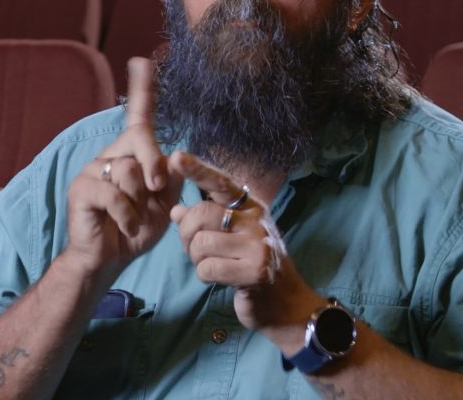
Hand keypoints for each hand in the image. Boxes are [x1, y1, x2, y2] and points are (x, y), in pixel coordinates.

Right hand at [65, 57, 182, 277]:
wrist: (110, 259)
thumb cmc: (137, 228)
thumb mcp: (165, 202)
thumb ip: (171, 177)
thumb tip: (175, 154)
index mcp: (132, 153)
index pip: (138, 115)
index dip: (142, 89)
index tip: (143, 61)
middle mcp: (111, 154)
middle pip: (140, 136)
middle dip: (153, 163)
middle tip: (156, 190)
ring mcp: (93, 169)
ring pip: (129, 169)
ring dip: (140, 202)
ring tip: (133, 218)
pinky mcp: (81, 188)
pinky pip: (114, 194)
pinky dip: (128, 215)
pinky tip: (124, 226)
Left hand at [168, 152, 321, 335]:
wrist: (286, 306)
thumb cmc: (254, 268)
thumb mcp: (232, 239)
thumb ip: (206, 222)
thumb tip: (175, 210)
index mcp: (250, 207)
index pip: (220, 183)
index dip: (197, 170)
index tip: (175, 156)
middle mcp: (256, 220)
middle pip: (200, 214)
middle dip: (186, 235)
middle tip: (194, 250)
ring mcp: (258, 244)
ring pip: (200, 244)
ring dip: (197, 260)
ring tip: (214, 266)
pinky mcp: (255, 271)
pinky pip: (208, 268)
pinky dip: (205, 277)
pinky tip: (221, 280)